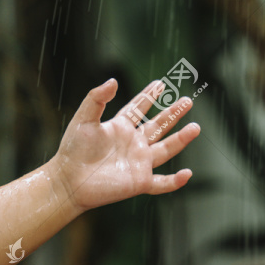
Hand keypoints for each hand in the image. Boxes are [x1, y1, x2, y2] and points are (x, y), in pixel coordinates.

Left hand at [48, 79, 199, 211]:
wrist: (68, 180)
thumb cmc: (73, 150)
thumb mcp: (84, 119)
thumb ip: (96, 98)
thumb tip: (113, 81)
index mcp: (120, 127)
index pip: (139, 108)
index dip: (149, 96)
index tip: (160, 84)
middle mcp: (133, 143)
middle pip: (158, 126)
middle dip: (173, 114)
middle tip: (187, 101)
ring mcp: (138, 163)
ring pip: (166, 149)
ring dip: (181, 139)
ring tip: (195, 127)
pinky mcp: (139, 182)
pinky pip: (161, 183)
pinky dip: (175, 181)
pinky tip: (187, 174)